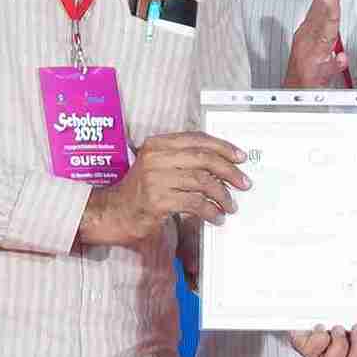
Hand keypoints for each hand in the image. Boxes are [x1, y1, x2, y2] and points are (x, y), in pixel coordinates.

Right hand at [78, 130, 249, 246]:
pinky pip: (194, 203)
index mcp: (158, 144)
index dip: (222, 147)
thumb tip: (221, 166)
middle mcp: (156, 157)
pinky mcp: (157, 200)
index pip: (197, 139)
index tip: (240, 157)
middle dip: (229, 171)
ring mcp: (155, 178)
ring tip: (230, 205)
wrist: (113, 212)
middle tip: (243, 183)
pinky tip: (216, 217)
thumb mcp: (158, 167)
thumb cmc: (139, 191)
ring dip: (222, 195)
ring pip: (202, 181)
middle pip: (203, 158)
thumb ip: (183, 161)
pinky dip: (210, 211)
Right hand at [279, 0, 348, 90]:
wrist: (294, 97)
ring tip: (331, 2)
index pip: (318, 11)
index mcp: (307, 34)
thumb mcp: (316, 49)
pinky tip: (341, 57)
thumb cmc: (305, 72)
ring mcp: (310, 58)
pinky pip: (325, 68)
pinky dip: (333, 63)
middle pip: (319, 18)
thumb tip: (337, 26)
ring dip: (327, 19)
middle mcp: (307, 43)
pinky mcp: (313, 76)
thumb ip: (328, 36)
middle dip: (327, 0)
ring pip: (322, 36)